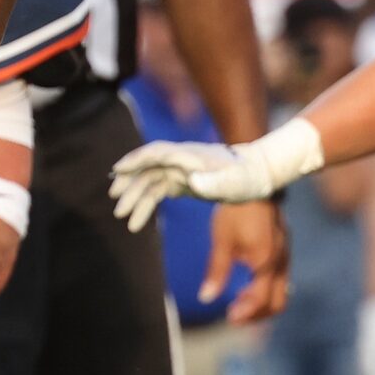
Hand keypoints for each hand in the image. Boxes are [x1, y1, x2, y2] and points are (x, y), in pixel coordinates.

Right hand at [109, 140, 268, 222]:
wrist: (257, 174)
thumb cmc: (247, 177)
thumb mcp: (236, 181)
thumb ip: (216, 180)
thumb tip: (193, 180)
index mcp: (190, 156)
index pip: (157, 153)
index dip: (136, 160)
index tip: (118, 169)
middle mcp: (180, 160)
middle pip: (147, 168)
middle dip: (130, 184)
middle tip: (117, 204)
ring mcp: (179, 171)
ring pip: (149, 182)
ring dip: (135, 198)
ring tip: (124, 218)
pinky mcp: (181, 182)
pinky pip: (157, 191)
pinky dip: (146, 204)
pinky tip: (137, 220)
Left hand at [208, 200, 289, 322]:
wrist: (255, 184)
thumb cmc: (236, 211)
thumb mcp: (222, 241)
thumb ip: (217, 272)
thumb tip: (206, 298)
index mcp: (266, 262)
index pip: (261, 299)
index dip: (246, 313)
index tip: (229, 317)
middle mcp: (281, 262)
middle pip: (278, 303)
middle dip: (258, 315)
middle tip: (234, 316)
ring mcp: (285, 256)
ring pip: (282, 293)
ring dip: (262, 304)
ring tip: (238, 305)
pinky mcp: (283, 251)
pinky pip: (281, 280)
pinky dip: (266, 291)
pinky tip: (247, 288)